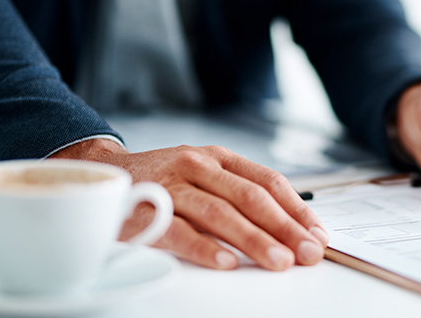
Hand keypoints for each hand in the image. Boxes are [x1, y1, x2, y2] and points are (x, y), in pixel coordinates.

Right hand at [50, 139, 328, 270]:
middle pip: (250, 198)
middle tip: (307, 253)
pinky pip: (179, 231)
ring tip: (278, 261)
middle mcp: (197, 166)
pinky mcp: (146, 210)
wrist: (102, 172)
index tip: (318, 234)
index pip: (268, 181)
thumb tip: (292, 226)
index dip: (297, 209)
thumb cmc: (165, 179)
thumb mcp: (206, 175)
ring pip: (220, 213)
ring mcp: (171, 186)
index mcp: (219, 158)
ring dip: (253, 240)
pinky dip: (204, 248)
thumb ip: (242, 194)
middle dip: (284, 228)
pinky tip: (226, 263)